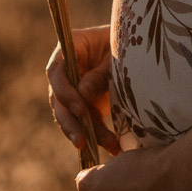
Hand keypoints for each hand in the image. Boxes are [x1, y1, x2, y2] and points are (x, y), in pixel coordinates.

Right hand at [47, 25, 119, 155]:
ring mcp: (74, 90)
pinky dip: (99, 135)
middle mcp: (66, 72)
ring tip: (109, 145)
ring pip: (71, 116)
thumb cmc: (124, 44)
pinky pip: (87, 122)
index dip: (64, 92)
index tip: (80, 109)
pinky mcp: (86, 104)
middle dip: (70, 123)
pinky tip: (113, 146)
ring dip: (87, 133)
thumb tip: (82, 94)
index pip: (55, 72)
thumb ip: (98, 74)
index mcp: (69, 50)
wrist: (136, 49)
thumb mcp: (114, 55)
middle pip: (58, 100)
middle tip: (82, 141)